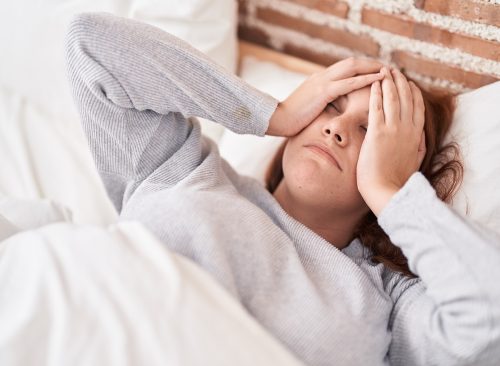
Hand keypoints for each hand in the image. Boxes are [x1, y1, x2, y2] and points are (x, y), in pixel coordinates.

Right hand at [266, 57, 383, 136]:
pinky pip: (348, 83)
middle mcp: (322, 76)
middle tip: (388, 69)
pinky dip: (365, 79)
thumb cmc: (291, 119)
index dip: (362, 68)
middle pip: (351, 63)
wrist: (276, 119)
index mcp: (319, 80)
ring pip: (352, 68)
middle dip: (371, 64)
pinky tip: (378, 80)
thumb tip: (334, 110)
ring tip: (389, 71)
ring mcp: (322, 82)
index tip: (376, 72)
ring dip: (372, 68)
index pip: (344, 68)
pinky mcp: (323, 92)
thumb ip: (322, 104)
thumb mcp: (309, 108)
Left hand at [357, 67, 425, 215]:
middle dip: (400, 81)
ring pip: (393, 99)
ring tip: (384, 71)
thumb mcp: (415, 161)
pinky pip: (377, 107)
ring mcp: (393, 130)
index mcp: (416, 135)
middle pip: (406, 98)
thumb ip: (419, 147)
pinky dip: (377, 93)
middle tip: (393, 70)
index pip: (417, 107)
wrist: (386, 191)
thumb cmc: (397, 180)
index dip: (412, 92)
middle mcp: (407, 129)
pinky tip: (375, 84)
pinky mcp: (378, 133)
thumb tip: (421, 138)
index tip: (407, 82)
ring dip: (389, 82)